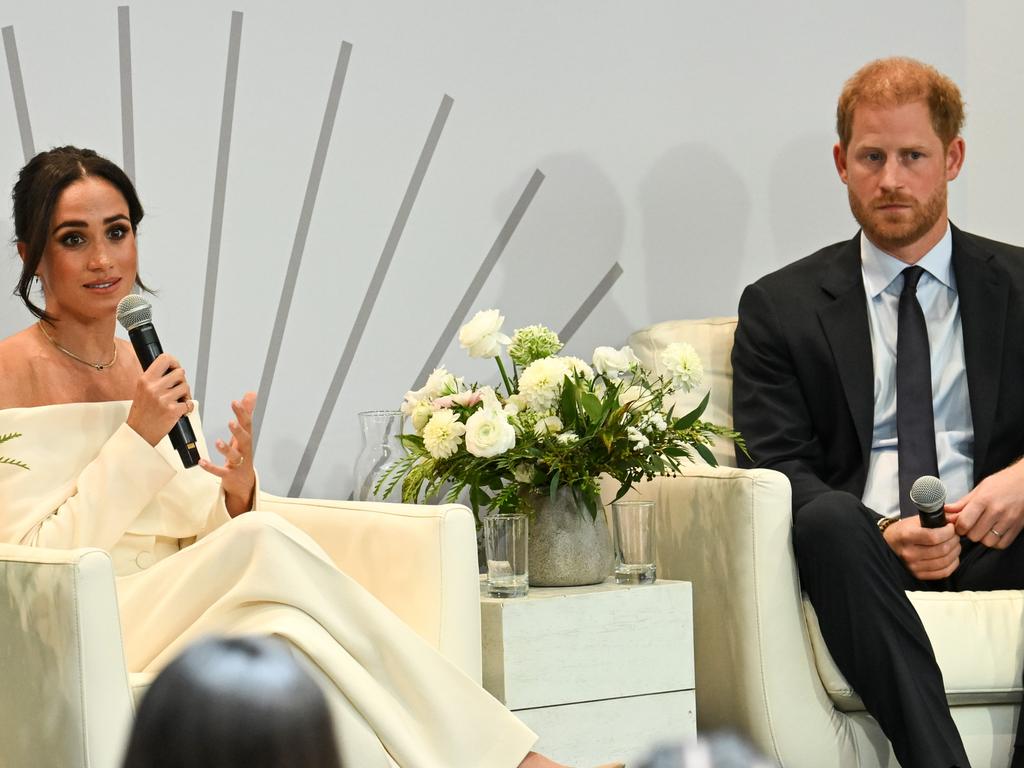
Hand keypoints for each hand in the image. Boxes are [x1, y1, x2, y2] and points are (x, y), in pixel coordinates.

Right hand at [126, 353, 193, 445]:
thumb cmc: (142, 413)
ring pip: (186, 387)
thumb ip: (155, 378)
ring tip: (176, 401)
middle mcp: (154, 388)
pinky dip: (187, 407)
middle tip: (176, 389)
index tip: (175, 367)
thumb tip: (172, 368)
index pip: (165, 359)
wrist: (139, 433)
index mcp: (145, 380)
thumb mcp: (142, 390)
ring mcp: (164, 399)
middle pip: (180, 373)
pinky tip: (179, 410)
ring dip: (185, 394)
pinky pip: (189, 403)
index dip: (174, 362)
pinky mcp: (173, 410)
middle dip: (181, 381)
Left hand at [199, 392, 256, 516]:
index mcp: (246, 439)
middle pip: (245, 440)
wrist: (244, 482)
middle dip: (238, 431)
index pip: (247, 424)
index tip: (235, 402)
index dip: (242, 413)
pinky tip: (201, 461)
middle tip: (231, 422)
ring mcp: (238, 464)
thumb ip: (246, 413)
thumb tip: (251, 394)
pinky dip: (211, 467)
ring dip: (226, 449)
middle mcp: (244, 451)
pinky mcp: (229, 475)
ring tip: (217, 442)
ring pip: (234, 456)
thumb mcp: (243, 433)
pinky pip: (220, 471)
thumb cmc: (242, 454)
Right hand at [882, 515, 960, 579]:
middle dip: (954, 540)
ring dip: (955, 552)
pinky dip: (952, 564)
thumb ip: (934, 519)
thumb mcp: (914, 520)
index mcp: (906, 536)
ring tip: (954, 545)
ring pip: (945, 561)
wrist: (889, 544)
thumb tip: (954, 519)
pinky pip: (943, 572)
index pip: (934, 537)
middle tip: (955, 535)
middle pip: (942, 549)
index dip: (948, 532)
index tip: (951, 527)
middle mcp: (909, 553)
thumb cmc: (903, 531)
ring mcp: (914, 566)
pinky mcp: (918, 575)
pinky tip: (952, 557)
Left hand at [946, 460, 1023, 549]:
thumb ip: (962, 503)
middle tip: (971, 526)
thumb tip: (946, 512)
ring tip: (982, 529)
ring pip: (988, 542)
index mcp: (983, 500)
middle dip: (969, 533)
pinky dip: (995, 542)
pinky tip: (993, 533)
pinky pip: (1002, 544)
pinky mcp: (1018, 527)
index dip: (958, 527)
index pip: (964, 523)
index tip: (958, 525)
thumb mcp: (979, 489)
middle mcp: (996, 511)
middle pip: (974, 535)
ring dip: (982, 538)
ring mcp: (1008, 520)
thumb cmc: (1002, 483)